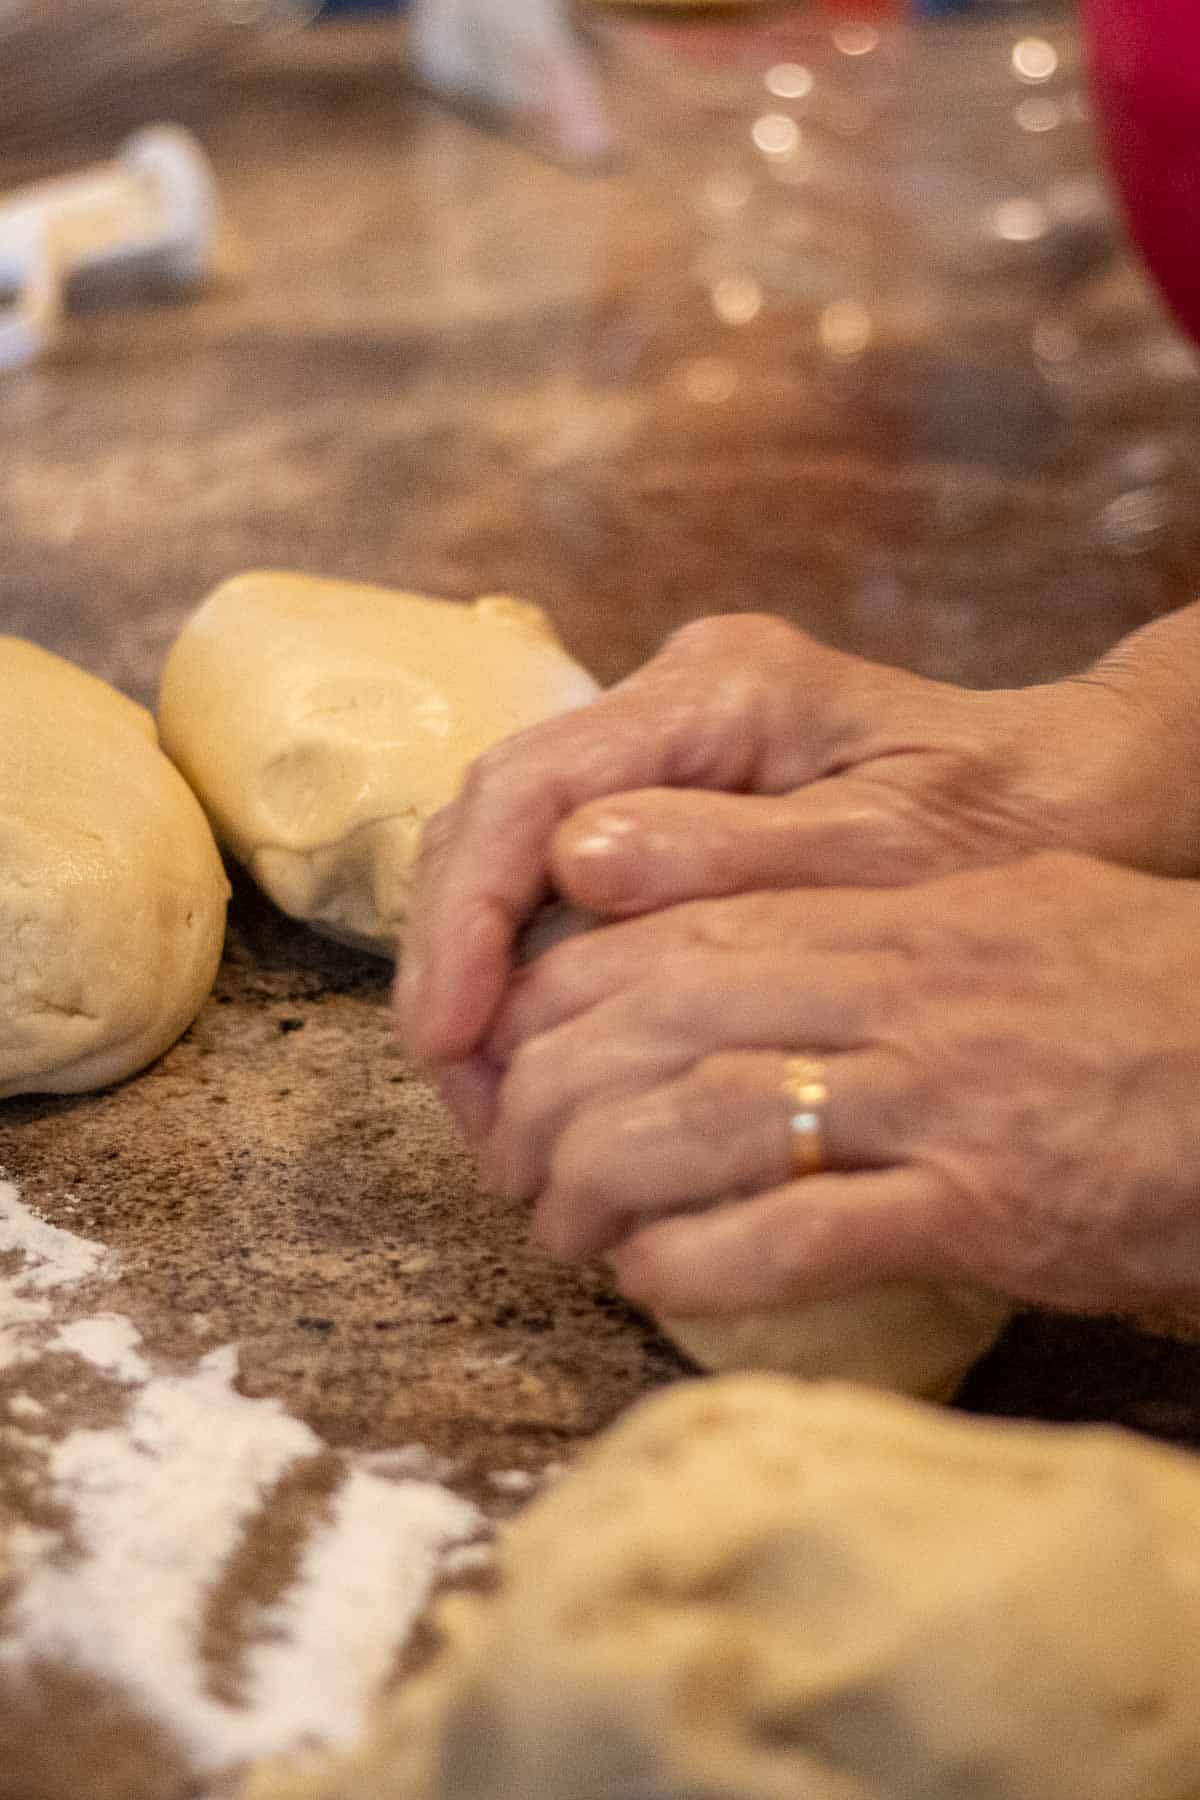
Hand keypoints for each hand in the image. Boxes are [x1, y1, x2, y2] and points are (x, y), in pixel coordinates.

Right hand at [397, 614, 1186, 1082]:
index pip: (530, 787)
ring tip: (487, 1098)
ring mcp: (660, 744)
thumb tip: (572, 869)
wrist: (1069, 795)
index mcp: (719, 691)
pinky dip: (527, 966)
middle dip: (456, 957)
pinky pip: (552, 875)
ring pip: (506, 849)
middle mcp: (670, 699)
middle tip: (465, 1094)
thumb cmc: (1002, 827)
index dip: (467, 917)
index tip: (451, 1034)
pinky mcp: (666, 793)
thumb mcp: (888, 856)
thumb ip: (736, 856)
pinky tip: (534, 1051)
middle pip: (492, 816)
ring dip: (479, 971)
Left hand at [480, 852, 1199, 1317]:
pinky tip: (649, 1279)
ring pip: (693, 1124)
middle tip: (511, 1158)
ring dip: (594, 1186)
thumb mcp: (993, 914)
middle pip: (649, 1023)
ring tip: (559, 1228)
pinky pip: (792, 1236)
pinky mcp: (977, 1205)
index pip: (665, 934)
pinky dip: (693, 1263)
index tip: (518, 1055)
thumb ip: (849, 921)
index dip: (557, 999)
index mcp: (882, 915)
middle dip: (546, 1097)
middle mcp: (888, 992)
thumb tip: (709, 940)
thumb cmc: (1137, 994)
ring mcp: (929, 1098)